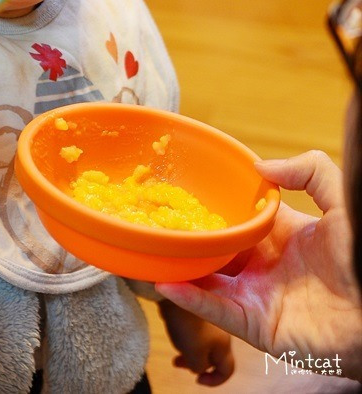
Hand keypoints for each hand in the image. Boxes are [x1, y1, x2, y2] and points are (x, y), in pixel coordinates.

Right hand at [156, 150, 361, 381]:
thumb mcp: (340, 200)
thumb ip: (309, 171)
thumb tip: (261, 166)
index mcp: (281, 235)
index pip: (237, 218)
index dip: (215, 206)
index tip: (185, 190)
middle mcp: (264, 264)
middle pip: (217, 249)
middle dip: (189, 237)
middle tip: (156, 220)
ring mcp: (258, 295)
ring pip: (208, 279)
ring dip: (180, 267)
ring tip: (150, 251)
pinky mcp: (257, 324)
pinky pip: (218, 310)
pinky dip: (191, 298)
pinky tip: (166, 284)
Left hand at [160, 300, 233, 385]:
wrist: (174, 288)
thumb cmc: (186, 322)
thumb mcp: (194, 353)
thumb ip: (199, 366)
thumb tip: (199, 368)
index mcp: (224, 344)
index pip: (226, 369)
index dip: (215, 379)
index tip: (198, 379)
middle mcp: (221, 330)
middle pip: (212, 354)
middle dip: (196, 361)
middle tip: (179, 361)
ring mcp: (210, 317)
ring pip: (202, 340)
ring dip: (188, 346)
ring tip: (174, 342)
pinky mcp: (197, 306)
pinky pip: (194, 325)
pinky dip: (185, 331)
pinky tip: (172, 325)